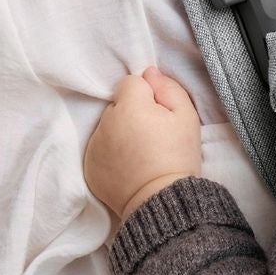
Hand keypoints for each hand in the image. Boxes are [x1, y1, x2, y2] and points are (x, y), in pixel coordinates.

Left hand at [84, 65, 201, 223]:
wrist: (162, 201)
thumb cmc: (178, 156)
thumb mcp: (187, 117)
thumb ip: (168, 88)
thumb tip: (149, 73)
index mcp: (130, 107)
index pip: (130, 82)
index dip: (147, 95)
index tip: (158, 114)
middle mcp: (106, 123)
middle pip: (117, 105)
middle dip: (132, 113)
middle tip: (152, 135)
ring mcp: (94, 146)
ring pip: (107, 126)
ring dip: (120, 132)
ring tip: (140, 153)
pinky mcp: (88, 166)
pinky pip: (99, 148)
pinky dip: (111, 153)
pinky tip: (129, 165)